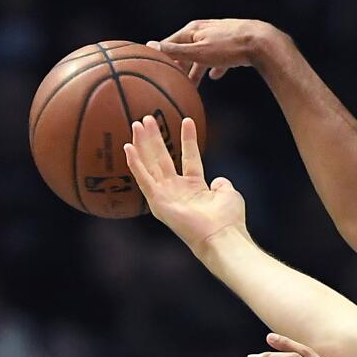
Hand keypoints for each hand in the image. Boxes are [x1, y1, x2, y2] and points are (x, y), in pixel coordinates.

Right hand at [124, 116, 246, 254]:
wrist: (221, 237)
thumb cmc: (228, 221)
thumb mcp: (228, 195)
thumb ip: (222, 184)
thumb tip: (219, 180)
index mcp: (195, 189)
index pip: (189, 159)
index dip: (188, 140)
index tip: (187, 120)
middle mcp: (178, 191)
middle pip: (163, 159)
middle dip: (155, 138)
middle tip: (146, 119)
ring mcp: (167, 196)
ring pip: (151, 165)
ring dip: (143, 144)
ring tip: (137, 124)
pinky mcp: (158, 202)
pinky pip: (144, 180)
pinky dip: (135, 164)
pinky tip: (128, 148)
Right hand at [150, 18, 277, 84]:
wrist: (260, 42)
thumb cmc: (229, 47)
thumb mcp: (198, 52)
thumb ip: (176, 51)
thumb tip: (151, 45)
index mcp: (192, 31)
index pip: (169, 43)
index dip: (161, 56)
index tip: (153, 68)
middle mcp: (203, 31)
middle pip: (185, 50)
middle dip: (179, 66)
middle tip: (172, 82)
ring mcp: (218, 38)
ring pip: (202, 56)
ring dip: (196, 70)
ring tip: (192, 86)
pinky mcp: (232, 46)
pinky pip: (219, 58)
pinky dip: (214, 67)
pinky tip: (215, 76)